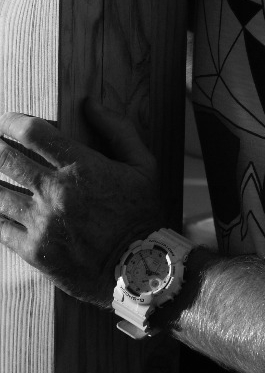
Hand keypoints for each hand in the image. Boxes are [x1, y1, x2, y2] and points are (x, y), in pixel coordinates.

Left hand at [0, 100, 162, 307]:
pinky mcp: (33, 250)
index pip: (34, 133)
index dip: (13, 121)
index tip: (6, 120)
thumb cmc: (141, 213)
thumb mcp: (143, 164)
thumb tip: (90, 103)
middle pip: (6, 159)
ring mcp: (41, 223)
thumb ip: (118, 129)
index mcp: (82, 167)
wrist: (139, 269)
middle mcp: (56, 192)